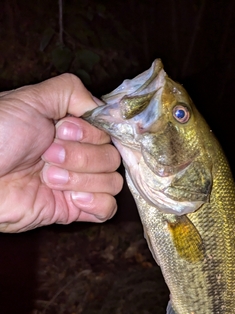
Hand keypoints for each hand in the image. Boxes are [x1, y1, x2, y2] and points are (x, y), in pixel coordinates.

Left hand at [0, 73, 122, 231]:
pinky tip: (73, 199)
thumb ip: (71, 92)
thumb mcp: (31, 98)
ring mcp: (77, 184)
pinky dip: (96, 203)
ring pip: (112, 183)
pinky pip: (107, 209)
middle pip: (112, 158)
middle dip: (81, 157)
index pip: (108, 133)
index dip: (91, 134)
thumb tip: (101, 109)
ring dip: (82, 179)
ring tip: (49, 177)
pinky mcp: (73, 210)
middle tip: (47, 156)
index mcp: (70, 130)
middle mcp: (77, 155)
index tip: (62, 130)